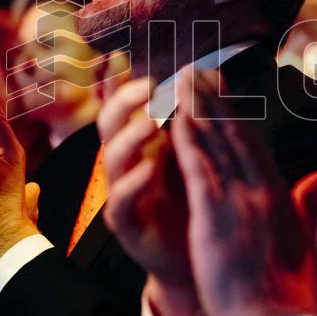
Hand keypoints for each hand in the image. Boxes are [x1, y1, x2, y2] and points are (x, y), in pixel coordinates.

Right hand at [98, 77, 198, 315]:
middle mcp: (126, 162)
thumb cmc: (195, 199)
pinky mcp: (126, 223)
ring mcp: (121, 192)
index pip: (124, 104)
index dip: (117, 81)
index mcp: (141, 142)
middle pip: (109, 123)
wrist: (196, 258)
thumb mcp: (195, 152)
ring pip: (112, 158)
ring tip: (152, 125)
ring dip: (131, 138)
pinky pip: (119, 200)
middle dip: (125, 101)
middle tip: (150, 87)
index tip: (120, 57)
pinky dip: (133, 182)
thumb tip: (207, 71)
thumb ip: (195, 116)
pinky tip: (150, 168)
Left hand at [171, 68, 316, 315]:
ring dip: (197, 109)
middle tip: (195, 69)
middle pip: (234, 133)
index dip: (233, 113)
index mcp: (280, 193)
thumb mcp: (303, 236)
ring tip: (181, 82)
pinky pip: (199, 170)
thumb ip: (307, 200)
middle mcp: (261, 188)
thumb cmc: (290, 287)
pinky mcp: (217, 217)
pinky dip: (188, 141)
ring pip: (216, 144)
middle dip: (213, 99)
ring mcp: (240, 200)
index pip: (253, 143)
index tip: (219, 89)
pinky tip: (176, 120)